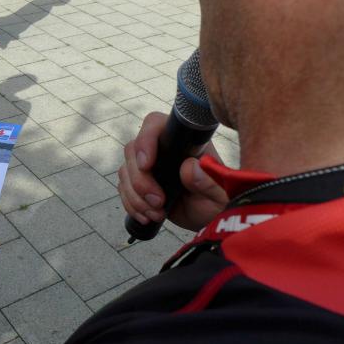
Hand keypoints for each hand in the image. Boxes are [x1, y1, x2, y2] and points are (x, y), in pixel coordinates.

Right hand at [118, 112, 228, 230]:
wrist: (208, 219)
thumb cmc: (218, 203)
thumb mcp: (219, 196)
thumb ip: (208, 181)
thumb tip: (189, 167)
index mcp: (184, 143)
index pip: (155, 125)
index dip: (146, 140)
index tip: (147, 165)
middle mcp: (163, 149)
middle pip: (133, 150)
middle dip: (140, 180)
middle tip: (158, 201)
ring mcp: (149, 165)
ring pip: (126, 170)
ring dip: (136, 196)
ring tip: (156, 213)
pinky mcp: (140, 182)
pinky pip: (123, 188)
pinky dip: (132, 205)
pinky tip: (148, 216)